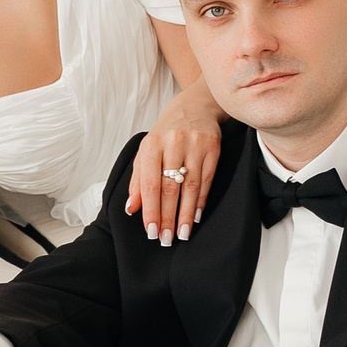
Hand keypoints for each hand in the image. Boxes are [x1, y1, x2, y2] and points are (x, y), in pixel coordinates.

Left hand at [126, 80, 222, 245]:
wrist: (194, 108)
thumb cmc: (166, 134)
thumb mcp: (146, 152)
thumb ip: (138, 180)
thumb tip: (132, 208)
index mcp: (152, 145)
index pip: (150, 184)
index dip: (151, 210)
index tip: (151, 231)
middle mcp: (173, 143)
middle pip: (170, 188)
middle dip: (167, 217)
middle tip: (166, 238)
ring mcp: (195, 145)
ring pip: (190, 187)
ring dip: (185, 214)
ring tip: (182, 233)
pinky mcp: (213, 148)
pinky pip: (207, 180)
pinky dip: (200, 201)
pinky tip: (196, 217)